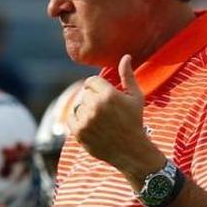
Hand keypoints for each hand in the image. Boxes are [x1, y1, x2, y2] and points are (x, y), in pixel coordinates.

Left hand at [68, 54, 163, 185]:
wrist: (130, 150)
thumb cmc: (134, 121)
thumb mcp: (135, 97)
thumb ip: (128, 76)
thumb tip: (125, 56)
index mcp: (109, 95)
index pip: (90, 82)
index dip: (96, 88)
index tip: (104, 96)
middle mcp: (95, 106)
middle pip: (85, 94)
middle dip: (93, 100)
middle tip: (106, 112)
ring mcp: (85, 120)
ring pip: (78, 107)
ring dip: (86, 112)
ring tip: (101, 121)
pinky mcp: (78, 132)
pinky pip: (71, 119)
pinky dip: (78, 122)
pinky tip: (92, 126)